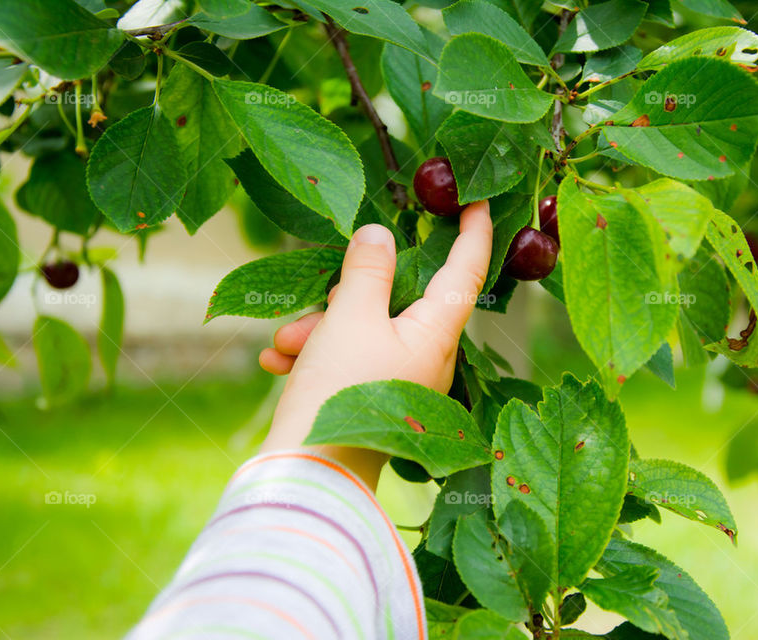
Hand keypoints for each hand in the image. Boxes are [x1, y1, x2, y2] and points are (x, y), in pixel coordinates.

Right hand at [258, 201, 492, 487]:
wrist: (311, 478)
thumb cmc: (339, 392)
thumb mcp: (350, 319)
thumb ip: (368, 270)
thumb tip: (380, 234)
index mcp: (436, 334)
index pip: (466, 270)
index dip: (474, 231)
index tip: (478, 198)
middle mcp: (427, 357)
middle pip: (398, 299)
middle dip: (348, 293)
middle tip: (316, 299)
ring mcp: (400, 379)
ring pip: (363, 328)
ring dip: (321, 327)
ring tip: (285, 344)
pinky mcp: (372, 398)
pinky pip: (348, 357)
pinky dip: (315, 354)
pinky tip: (279, 362)